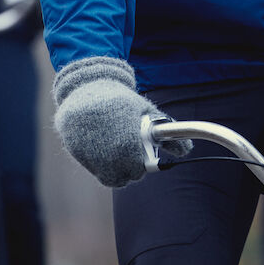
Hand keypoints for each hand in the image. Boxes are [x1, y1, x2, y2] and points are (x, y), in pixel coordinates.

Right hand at [52, 56, 191, 186]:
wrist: (87, 87)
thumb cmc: (121, 100)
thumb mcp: (147, 112)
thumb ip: (168, 134)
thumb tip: (187, 149)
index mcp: (127, 141)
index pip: (138, 170)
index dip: (143, 165)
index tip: (144, 156)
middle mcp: (107, 151)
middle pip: (124, 177)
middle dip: (131, 169)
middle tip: (132, 154)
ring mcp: (89, 152)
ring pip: (107, 176)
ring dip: (116, 170)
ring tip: (119, 152)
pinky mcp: (75, 151)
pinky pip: (92, 169)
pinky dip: (100, 164)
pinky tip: (104, 149)